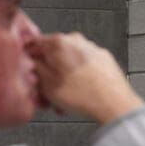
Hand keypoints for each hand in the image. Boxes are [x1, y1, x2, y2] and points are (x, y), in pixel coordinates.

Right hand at [29, 32, 143, 124]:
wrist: (115, 105)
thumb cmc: (85, 96)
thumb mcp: (47, 86)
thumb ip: (35, 69)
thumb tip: (31, 63)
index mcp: (59, 42)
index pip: (34, 45)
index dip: (29, 61)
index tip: (30, 73)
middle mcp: (76, 40)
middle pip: (53, 54)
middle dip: (47, 73)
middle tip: (45, 92)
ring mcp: (92, 48)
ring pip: (68, 61)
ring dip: (62, 78)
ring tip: (62, 99)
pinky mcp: (103, 59)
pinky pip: (83, 66)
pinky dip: (78, 77)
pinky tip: (77, 95)